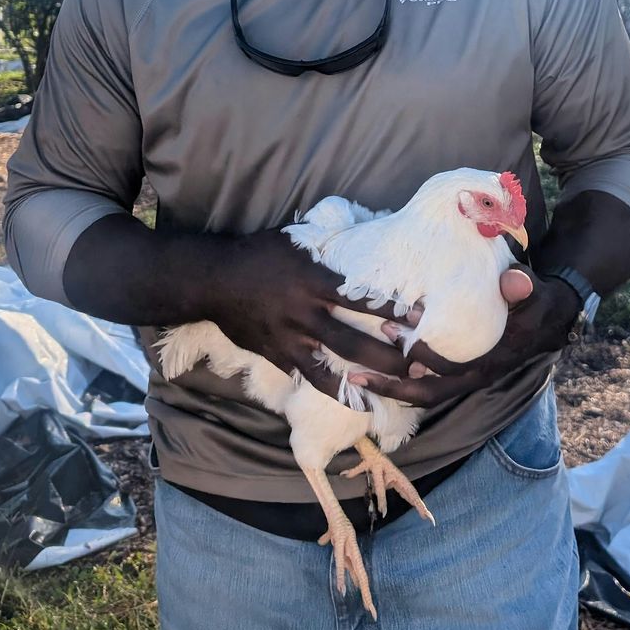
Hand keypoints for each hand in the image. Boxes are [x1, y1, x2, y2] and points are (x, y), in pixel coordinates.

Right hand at [195, 230, 420, 399]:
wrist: (212, 281)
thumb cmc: (257, 255)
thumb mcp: (293, 241)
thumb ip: (325, 245)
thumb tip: (361, 229)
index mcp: (311, 282)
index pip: (358, 298)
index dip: (389, 309)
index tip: (417, 318)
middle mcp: (303, 314)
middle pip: (351, 342)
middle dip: (385, 356)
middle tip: (416, 366)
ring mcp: (289, 339)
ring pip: (331, 368)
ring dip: (362, 381)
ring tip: (392, 393)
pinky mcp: (276, 355)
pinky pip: (307, 376)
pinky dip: (330, 389)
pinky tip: (352, 400)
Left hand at [343, 267, 582, 406]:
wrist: (547, 319)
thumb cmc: (534, 303)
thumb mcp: (533, 292)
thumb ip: (521, 287)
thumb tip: (515, 282)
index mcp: (489, 361)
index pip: (451, 368)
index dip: (422, 353)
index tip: (394, 326)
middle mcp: (474, 376)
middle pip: (427, 393)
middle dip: (390, 385)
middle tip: (356, 370)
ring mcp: (464, 377)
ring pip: (422, 394)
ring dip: (388, 387)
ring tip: (353, 375)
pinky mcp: (456, 372)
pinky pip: (424, 386)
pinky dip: (398, 382)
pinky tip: (372, 371)